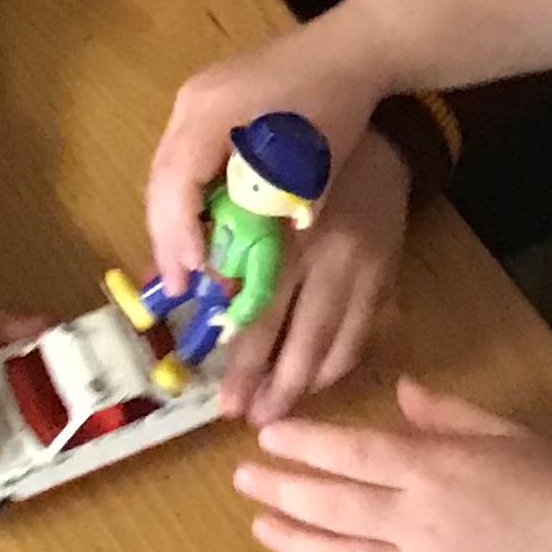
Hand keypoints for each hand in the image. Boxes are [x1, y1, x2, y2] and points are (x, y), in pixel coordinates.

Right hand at [146, 22, 389, 292]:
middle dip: (168, 237)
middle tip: (179, 287)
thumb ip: (274, 214)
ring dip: (175, 219)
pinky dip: (188, 197)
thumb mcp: (309, 169)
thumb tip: (245, 264)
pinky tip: (201, 226)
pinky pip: (183, 157)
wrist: (352, 49)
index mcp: (211, 112)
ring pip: (168, 170)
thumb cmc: (334, 108)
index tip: (195, 275)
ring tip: (187, 267)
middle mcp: (191, 102)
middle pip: (162, 178)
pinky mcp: (207, 102)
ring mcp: (195, 98)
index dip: (180, 232)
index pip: (177, 181)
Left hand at [210, 127, 410, 424]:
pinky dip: (337, 364)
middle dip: (270, 386)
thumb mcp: (245, 179)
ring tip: (275, 414)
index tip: (223, 400)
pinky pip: (362, 335)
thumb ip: (210, 229)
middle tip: (245, 418)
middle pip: (298, 336)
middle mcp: (328, 255)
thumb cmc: (295, 151)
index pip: (259, 310)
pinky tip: (314, 381)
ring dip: (303, 385)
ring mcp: (364, 270)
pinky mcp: (387, 276)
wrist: (383, 134)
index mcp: (285, 232)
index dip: (243, 361)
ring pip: (335, 345)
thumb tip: (164, 283)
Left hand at [235, 378, 551, 551]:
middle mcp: (420, 523)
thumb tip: (399, 390)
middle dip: (281, 491)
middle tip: (245, 480)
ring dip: (292, 543)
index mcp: (437, 470)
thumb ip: (447, 414)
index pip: (352, 454)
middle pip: (332, 507)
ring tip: (263, 528)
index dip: (305, 445)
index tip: (269, 437)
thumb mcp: (505, 433)